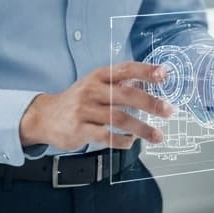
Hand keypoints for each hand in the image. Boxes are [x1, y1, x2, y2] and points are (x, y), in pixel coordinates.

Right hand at [19, 61, 174, 149]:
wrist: (44, 116)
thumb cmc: (77, 100)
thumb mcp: (95, 85)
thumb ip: (119, 84)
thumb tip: (150, 84)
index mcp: (98, 76)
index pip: (125, 69)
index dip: (145, 71)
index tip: (164, 74)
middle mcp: (92, 90)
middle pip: (125, 95)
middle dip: (150, 103)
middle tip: (168, 110)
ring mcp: (85, 110)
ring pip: (119, 118)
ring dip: (141, 128)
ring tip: (157, 136)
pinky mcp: (79, 129)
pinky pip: (106, 136)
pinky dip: (122, 141)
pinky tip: (131, 143)